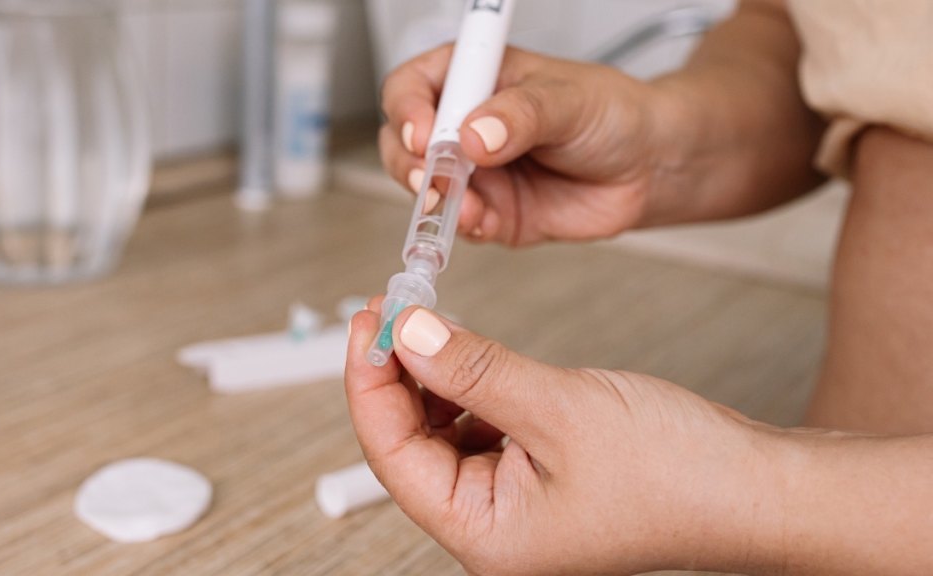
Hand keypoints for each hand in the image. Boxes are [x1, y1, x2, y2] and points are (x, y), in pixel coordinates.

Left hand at [344, 303, 787, 574]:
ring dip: (431, 376)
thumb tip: (406, 333)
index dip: (369, 384)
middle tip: (390, 309)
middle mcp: (491, 528)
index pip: (392, 456)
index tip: (364, 322)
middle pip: (409, 445)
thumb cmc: (677, 473)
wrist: (753, 486)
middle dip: (396, 374)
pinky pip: (477, 430)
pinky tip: (466, 354)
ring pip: (440, 433)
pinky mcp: (534, 479)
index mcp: (485, 535)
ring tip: (426, 323)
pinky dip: (467, 388)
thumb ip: (474, 370)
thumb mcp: (559, 408)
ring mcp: (512, 505)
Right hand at [379, 46, 675, 244]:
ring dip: (434, 201)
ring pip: (425, 189)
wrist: (648, 167)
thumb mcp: (568, 100)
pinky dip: (462, 227)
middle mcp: (463, 125)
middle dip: (411, 164)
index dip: (407, 109)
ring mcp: (474, 173)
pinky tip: (481, 221)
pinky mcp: (491, 213)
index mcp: (474, 78)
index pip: (413, 86)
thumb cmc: (611, 114)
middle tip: (435, 177)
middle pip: (404, 142)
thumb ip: (521, 115)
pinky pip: (460, 225)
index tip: (424, 133)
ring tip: (463, 205)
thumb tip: (475, 136)